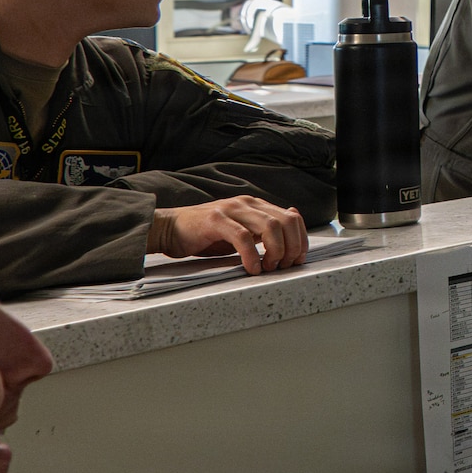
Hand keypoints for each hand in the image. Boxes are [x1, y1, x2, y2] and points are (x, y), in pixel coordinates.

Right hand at [149, 197, 309, 273]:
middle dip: (292, 247)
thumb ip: (263, 231)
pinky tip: (252, 268)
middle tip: (284, 266)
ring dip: (276, 251)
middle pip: (286, 221)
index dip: (301, 239)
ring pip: (270, 226)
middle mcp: (247, 204)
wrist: (170, 229)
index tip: (298, 259)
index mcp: (256, 206)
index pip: (293, 218)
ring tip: (268, 267)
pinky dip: (252, 255)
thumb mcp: (241, 232)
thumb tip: (291, 231)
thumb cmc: (206, 235)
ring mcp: (231, 209)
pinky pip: (243, 237)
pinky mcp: (215, 220)